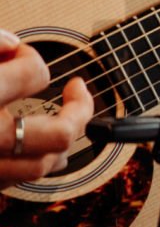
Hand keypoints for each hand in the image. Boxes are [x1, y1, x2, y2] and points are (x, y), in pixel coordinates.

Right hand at [0, 29, 93, 187]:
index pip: (34, 74)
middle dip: (79, 111)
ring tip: (69, 122)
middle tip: (78, 92)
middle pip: (59, 135)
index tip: (20, 54)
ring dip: (61, 145)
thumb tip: (13, 44)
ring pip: (41, 166)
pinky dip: (31, 164)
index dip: (30, 59)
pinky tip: (37, 149)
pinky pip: (13, 182)